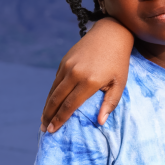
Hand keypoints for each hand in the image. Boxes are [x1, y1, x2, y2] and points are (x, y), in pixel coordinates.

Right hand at [41, 17, 134, 131]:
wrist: (111, 34)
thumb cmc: (118, 62)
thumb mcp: (120, 83)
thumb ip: (110, 103)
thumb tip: (100, 122)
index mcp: (89, 81)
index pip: (70, 105)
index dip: (59, 119)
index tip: (52, 130)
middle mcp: (75, 73)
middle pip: (57, 99)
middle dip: (48, 116)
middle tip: (44, 129)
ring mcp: (67, 66)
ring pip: (53, 90)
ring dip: (47, 106)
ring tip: (43, 119)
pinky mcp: (64, 61)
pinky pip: (55, 81)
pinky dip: (51, 93)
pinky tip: (51, 102)